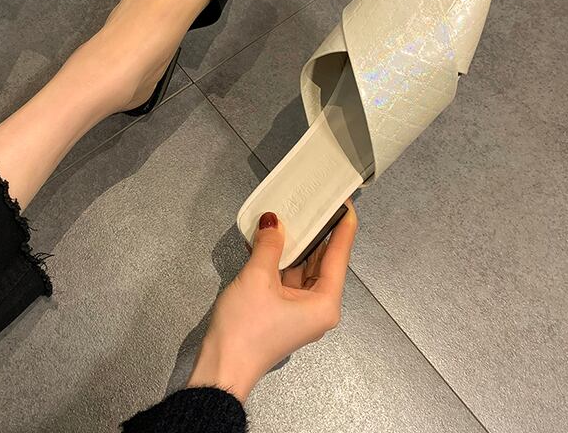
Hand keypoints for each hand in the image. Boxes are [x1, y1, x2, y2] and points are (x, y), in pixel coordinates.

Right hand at [187, 201, 357, 401]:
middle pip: (324, 261)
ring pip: (304, 268)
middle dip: (319, 232)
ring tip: (294, 213)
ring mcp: (300, 310)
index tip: (345, 201)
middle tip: (317, 201)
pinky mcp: (283, 311)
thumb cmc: (247, 326)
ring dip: (297, 244)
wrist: (222, 366)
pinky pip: (289, 278)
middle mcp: (319, 307)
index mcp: (324, 302)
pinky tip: (271, 238)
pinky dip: (282, 258)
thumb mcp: (257, 278)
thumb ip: (269, 245)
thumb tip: (273, 221)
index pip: (339, 255)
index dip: (344, 226)